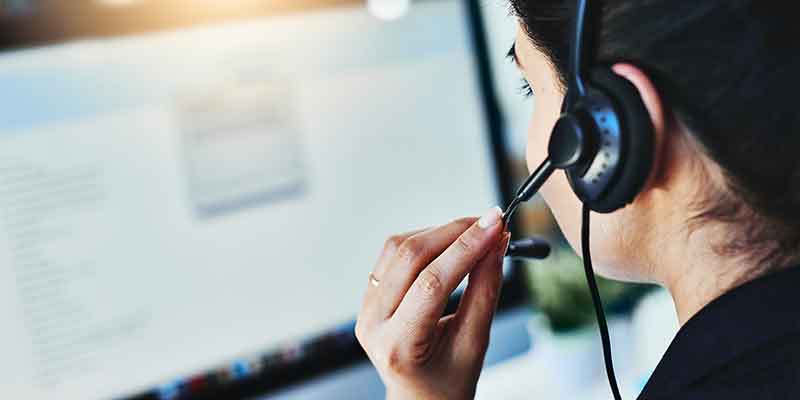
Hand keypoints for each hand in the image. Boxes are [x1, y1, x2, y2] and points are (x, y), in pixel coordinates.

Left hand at [355, 207, 509, 399]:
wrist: (422, 398)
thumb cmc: (449, 380)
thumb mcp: (475, 342)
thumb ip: (485, 290)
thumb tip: (496, 242)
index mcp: (398, 346)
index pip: (432, 283)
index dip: (467, 248)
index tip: (495, 224)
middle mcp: (372, 324)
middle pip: (410, 258)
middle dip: (454, 232)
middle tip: (491, 222)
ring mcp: (365, 308)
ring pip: (398, 249)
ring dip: (439, 232)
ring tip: (474, 232)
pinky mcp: (369, 296)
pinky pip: (392, 255)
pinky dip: (424, 241)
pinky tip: (449, 243)